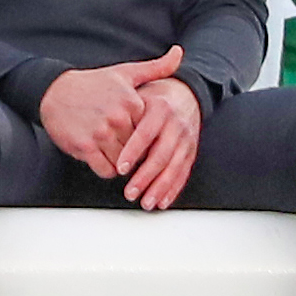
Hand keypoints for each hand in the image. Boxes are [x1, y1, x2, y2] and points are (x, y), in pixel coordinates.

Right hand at [39, 48, 183, 173]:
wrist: (54, 92)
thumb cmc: (93, 83)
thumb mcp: (125, 73)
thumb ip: (156, 67)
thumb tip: (179, 52)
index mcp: (131, 101)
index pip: (150, 132)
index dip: (144, 136)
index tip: (136, 133)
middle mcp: (118, 117)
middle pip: (138, 149)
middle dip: (133, 151)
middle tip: (122, 145)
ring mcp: (100, 132)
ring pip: (123, 162)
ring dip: (119, 162)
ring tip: (110, 149)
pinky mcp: (84, 146)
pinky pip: (106, 170)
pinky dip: (106, 168)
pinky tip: (100, 156)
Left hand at [111, 74, 201, 210]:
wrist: (185, 93)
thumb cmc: (154, 96)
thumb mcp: (139, 93)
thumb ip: (124, 109)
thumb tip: (103, 129)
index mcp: (161, 109)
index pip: (146, 133)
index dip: (133, 151)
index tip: (120, 168)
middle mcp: (176, 124)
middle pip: (162, 154)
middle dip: (145, 177)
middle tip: (130, 192)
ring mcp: (186, 139)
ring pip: (174, 167)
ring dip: (159, 188)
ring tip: (145, 202)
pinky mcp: (191, 151)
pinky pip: (184, 172)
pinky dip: (173, 189)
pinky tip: (162, 201)